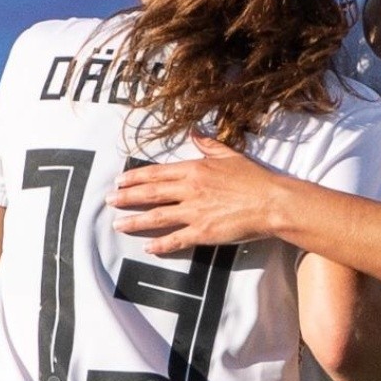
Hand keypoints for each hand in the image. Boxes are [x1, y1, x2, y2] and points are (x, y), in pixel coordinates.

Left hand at [108, 134, 279, 252]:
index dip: (135, 177)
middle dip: (126, 197)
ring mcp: (194, 212)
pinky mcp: (203, 232)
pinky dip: (160, 244)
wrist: (272, 202)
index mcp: (194, 170)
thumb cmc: (254, 179)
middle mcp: (189, 190)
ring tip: (117, 224)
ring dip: (134, 221)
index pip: (156, 173)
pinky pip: (175, 239)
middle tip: (108, 200)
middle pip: (150, 194)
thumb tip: (194, 132)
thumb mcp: (229, 155)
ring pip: (156, 217)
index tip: (119, 180)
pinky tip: (147, 247)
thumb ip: (208, 145)